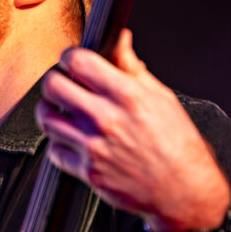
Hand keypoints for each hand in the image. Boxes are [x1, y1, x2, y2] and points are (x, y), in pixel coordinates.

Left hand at [36, 29, 230, 231]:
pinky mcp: (88, 172)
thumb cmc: (178, 146)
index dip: (70, 58)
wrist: (183, 190)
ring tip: (62, 112)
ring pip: (47, 119)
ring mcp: (94, 147)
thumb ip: (132, 68)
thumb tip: (120, 41)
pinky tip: (72, 140)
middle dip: (55, 81)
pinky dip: (60, 144)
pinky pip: (55, 151)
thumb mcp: (161, 97)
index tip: (72, 62)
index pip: (78, 61)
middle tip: (62, 85)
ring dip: (51, 112)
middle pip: (53, 87)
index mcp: (126, 95)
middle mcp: (106, 119)